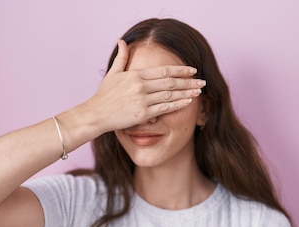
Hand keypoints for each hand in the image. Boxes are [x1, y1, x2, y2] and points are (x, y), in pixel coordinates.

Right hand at [84, 39, 204, 133]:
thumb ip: (121, 57)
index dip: (180, 70)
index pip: (164, 71)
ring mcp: (142, 100)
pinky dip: (177, 104)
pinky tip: (187, 101)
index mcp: (136, 75)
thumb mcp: (113, 74)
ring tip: (199, 91)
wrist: (95, 114)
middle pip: (171, 82)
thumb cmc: (104, 95)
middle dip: (189, 82)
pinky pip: (164, 108)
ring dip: (187, 92)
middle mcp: (141, 86)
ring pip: (170, 95)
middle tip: (202, 82)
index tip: (192, 70)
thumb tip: (121, 40)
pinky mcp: (142, 114)